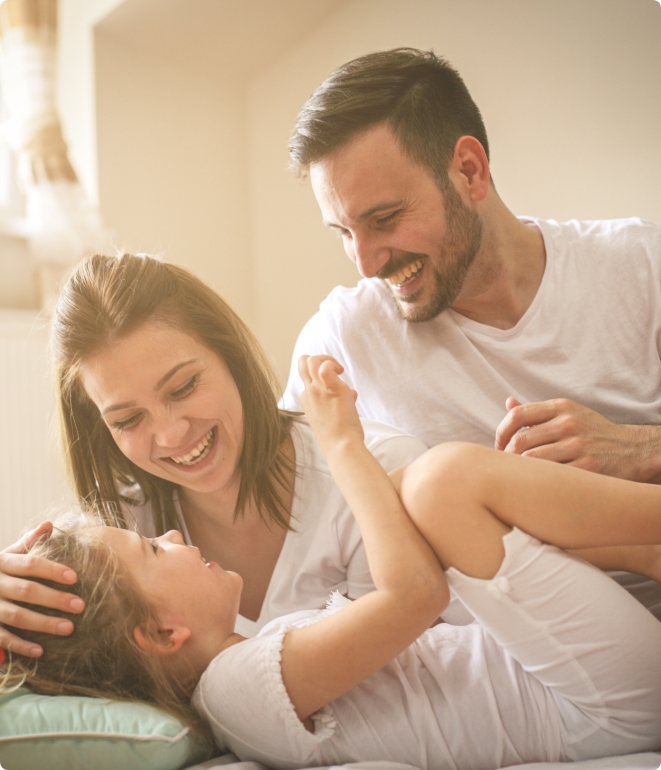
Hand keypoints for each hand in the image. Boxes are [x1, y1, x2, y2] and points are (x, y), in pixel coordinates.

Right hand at [0, 522, 83, 656]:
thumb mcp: (8, 553)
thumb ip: (28, 541)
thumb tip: (49, 524)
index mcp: (2, 562)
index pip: (29, 563)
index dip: (52, 570)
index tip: (75, 577)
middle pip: (26, 590)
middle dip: (54, 599)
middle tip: (80, 606)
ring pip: (16, 615)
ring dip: (43, 623)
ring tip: (69, 628)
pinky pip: (2, 638)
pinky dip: (20, 646)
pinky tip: (41, 651)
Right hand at [298, 355, 363, 451]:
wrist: (341, 446)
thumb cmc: (339, 436)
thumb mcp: (332, 416)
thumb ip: (337, 402)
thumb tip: (352, 393)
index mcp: (306, 400)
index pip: (309, 378)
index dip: (324, 378)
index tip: (338, 388)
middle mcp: (309, 393)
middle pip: (302, 363)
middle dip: (318, 359)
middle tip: (334, 370)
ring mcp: (318, 391)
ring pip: (310, 360)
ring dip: (326, 359)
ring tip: (339, 370)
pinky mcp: (332, 389)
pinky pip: (324, 367)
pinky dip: (332, 364)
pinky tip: (341, 372)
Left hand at [495, 397, 660, 481]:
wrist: (634, 450)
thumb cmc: (594, 433)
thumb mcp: (569, 413)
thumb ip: (537, 412)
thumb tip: (508, 402)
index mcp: (561, 407)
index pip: (517, 415)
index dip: (501, 433)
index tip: (499, 445)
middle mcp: (569, 423)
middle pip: (520, 441)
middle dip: (507, 456)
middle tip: (507, 466)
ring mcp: (578, 446)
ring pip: (532, 460)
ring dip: (519, 471)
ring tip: (519, 476)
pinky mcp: (587, 468)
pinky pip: (551, 476)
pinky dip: (538, 481)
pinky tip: (536, 484)